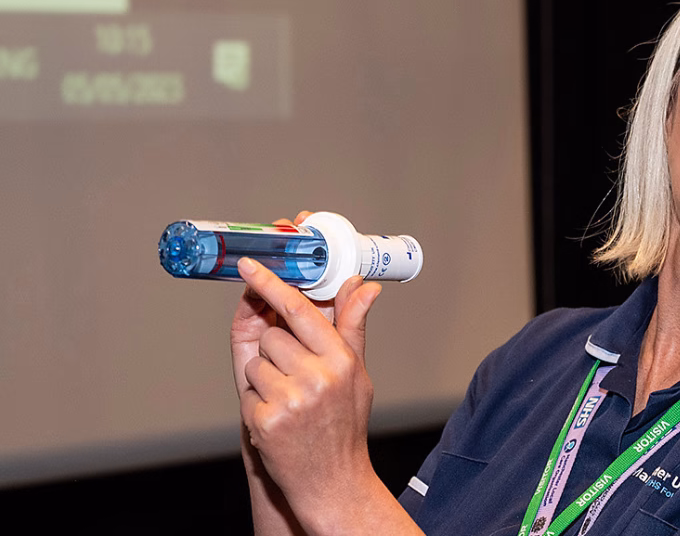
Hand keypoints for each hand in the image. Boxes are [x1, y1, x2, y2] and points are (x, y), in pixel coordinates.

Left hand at [230, 211, 384, 528]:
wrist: (333, 481)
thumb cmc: (344, 423)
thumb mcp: (356, 373)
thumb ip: (351, 327)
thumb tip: (363, 286)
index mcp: (341, 358)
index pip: (300, 310)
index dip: (272, 284)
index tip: (250, 266)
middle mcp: (318, 375)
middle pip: (272, 336)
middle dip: (276, 352)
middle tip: (294, 377)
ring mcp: (291, 398)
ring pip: (256, 362)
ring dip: (265, 378)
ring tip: (288, 400)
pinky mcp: (266, 420)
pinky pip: (248, 391)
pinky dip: (257, 403)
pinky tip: (277, 419)